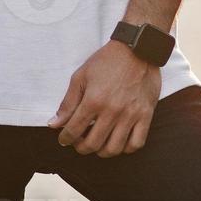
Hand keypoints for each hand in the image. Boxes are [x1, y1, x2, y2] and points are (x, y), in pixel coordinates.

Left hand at [47, 41, 159, 156]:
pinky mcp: (146, 115)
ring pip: (114, 149)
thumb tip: (54, 124)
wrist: (138, 48)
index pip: (74, 130)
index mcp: (94, 100)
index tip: (64, 139)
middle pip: (92, 144)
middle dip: (80, 147)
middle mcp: (112, 111)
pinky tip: (118, 141)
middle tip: (79, 142)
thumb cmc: (107, 61)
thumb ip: (68, 102)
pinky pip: (136, 143)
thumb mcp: (81, 76)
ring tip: (97, 143)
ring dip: (101, 151)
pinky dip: (125, 148)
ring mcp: (131, 115)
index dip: (65, 139)